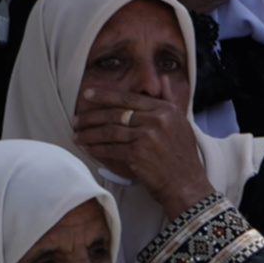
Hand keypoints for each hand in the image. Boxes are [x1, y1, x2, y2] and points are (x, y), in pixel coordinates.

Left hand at [71, 90, 214, 216]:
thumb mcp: (182, 123)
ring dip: (89, 133)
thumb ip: (170, 100)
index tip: (88, 94)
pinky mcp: (138, 154)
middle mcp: (157, 120)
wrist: (187, 184)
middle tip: (76, 120)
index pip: (130, 98)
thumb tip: (163, 78)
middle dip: (91, 116)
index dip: (105, 95)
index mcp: (166, 110)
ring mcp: (147, 136)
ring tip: (77, 135)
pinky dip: (96, 148)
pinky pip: (110, 148)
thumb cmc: (183, 156)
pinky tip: (88, 148)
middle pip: (116, 113)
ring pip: (109, 130)